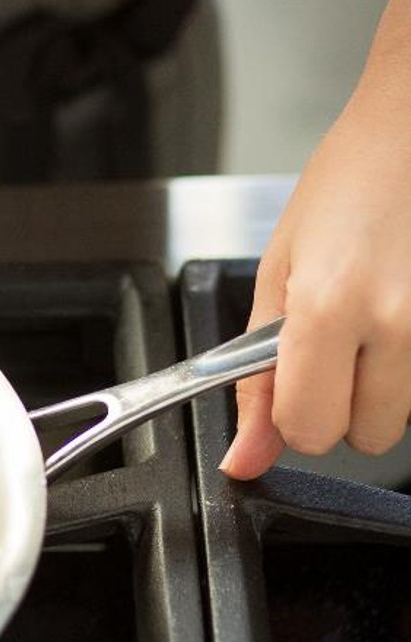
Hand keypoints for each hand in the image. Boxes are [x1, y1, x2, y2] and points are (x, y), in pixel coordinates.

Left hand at [221, 95, 410, 478]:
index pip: (310, 429)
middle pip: (368, 434)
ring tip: (377, 312)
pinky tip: (405, 306)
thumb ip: (258, 378)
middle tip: (339, 342)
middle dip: (344, 403)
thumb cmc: (348, 183)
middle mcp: (398, 320)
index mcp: (329, 307)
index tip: (293, 382)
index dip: (295, 415)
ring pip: (407, 413)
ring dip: (385, 382)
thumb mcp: (277, 276)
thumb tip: (246, 458)